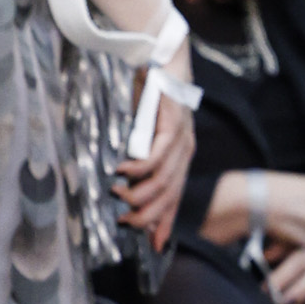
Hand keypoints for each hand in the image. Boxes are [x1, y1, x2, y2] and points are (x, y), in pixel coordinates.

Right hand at [117, 86, 191, 249]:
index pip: (176, 196)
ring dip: (139, 193)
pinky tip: (122, 172)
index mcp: (182, 156)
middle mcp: (185, 151)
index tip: (155, 244)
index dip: (165, 221)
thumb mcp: (145, 132)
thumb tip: (129, 182)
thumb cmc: (151, 95)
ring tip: (118, 196)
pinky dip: (138, 169)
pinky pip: (156, 156)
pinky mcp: (171, 125)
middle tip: (125, 222)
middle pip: (170, 194)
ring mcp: (181, 138)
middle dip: (148, 215)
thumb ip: (142, 157)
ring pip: (163, 180)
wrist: (162, 59)